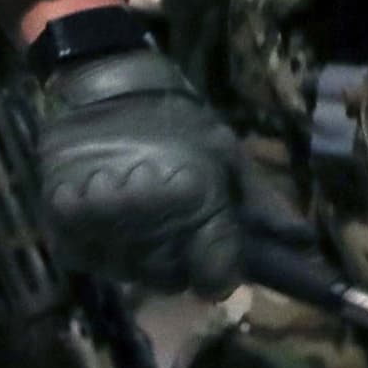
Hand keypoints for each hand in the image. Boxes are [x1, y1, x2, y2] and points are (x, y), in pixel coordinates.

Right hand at [34, 47, 247, 296]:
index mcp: (194, 199)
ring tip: (142, 217)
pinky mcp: (65, 231)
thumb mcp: (227, 152)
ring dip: (143, 258)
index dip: (221, 272)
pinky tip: (112, 220)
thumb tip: (302, 242)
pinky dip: (106, 251)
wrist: (100, 86)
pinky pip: (96, 266)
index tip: (217, 255)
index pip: (217, 280)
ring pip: (136, 277)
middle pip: (175, 281)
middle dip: (182, 261)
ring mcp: (103, 229)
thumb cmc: (174, 116)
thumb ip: (262, 204)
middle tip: (176, 225)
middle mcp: (147, 221)